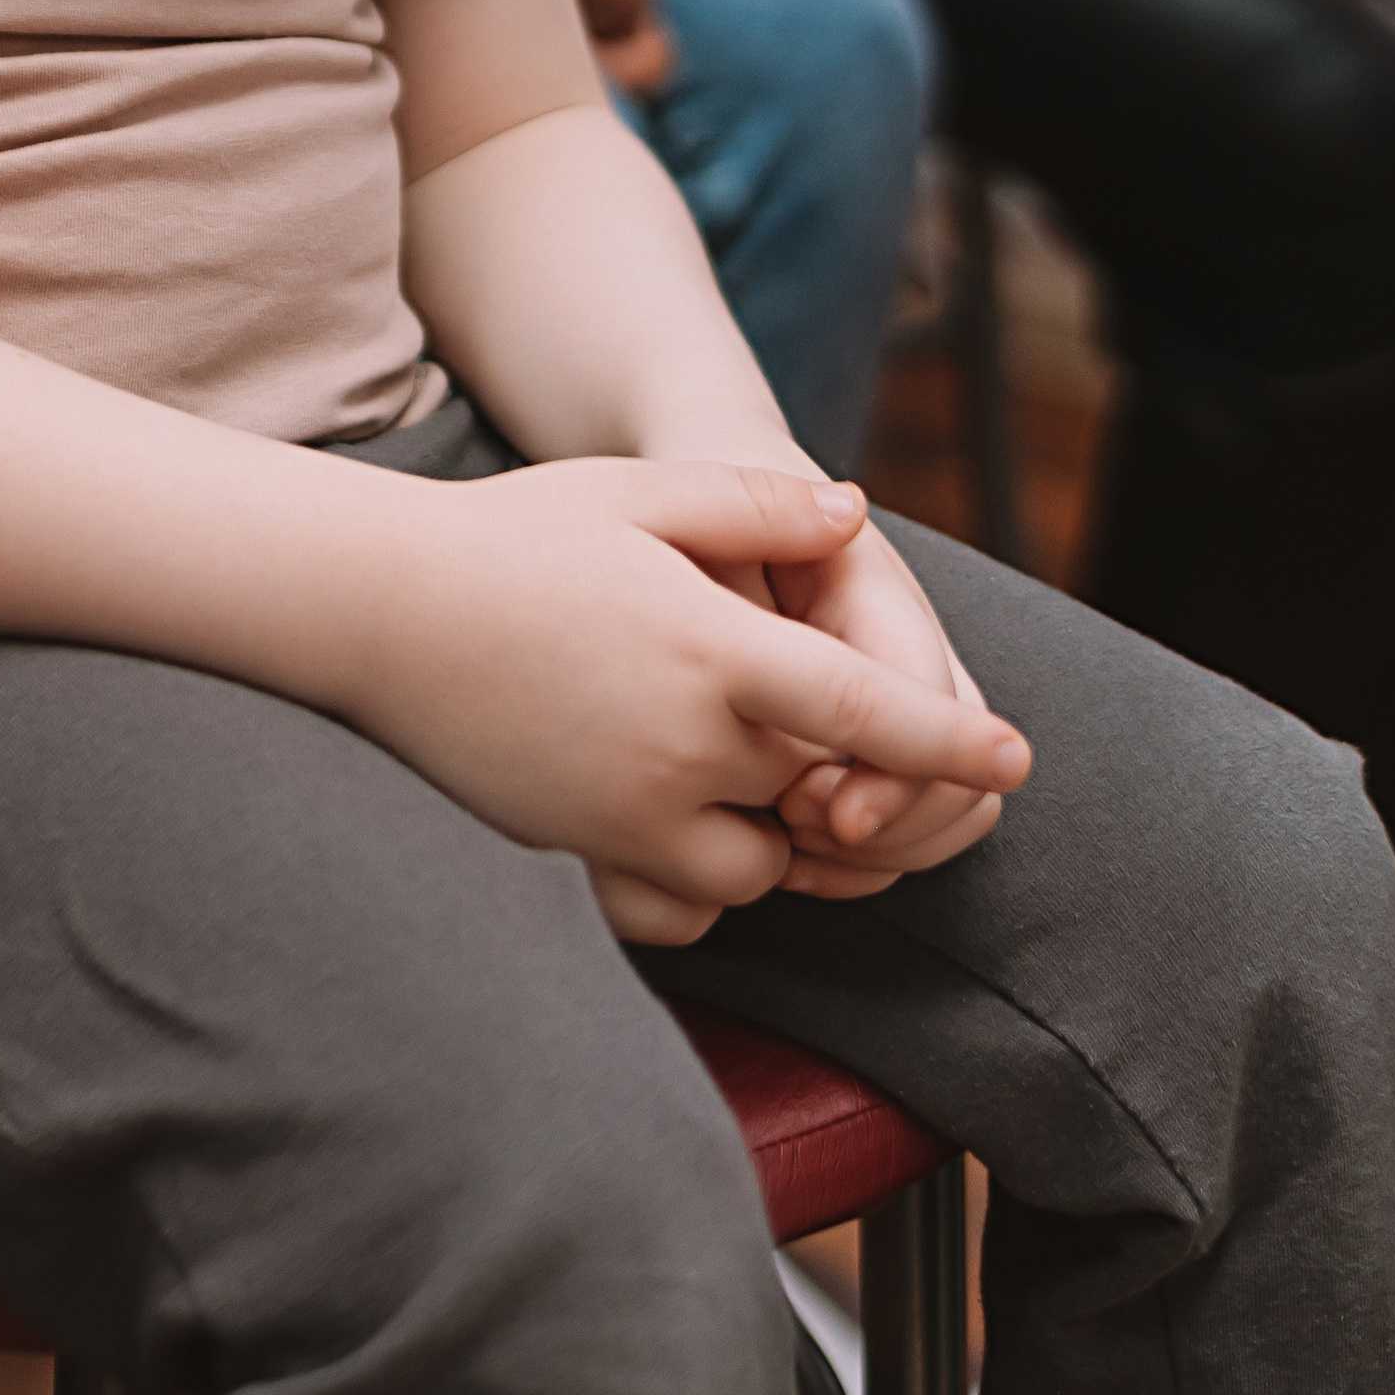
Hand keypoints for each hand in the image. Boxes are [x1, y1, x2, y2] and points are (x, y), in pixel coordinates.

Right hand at [347, 459, 1028, 949]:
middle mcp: (683, 745)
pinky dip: (714, 875)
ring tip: (744, 760)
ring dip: (782, 828)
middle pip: (824, 792)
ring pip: (769, 864)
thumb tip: (856, 516)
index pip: (865, 710)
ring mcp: (632, 813)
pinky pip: (693, 902)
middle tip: (819, 728)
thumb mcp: (636, 492)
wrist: (379, 610)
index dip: (950, 742)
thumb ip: (755, 505)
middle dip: (842, 772)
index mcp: (710, 647)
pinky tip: (687, 811)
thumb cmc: (515, 537)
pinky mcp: (589, 856)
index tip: (1015, 760)